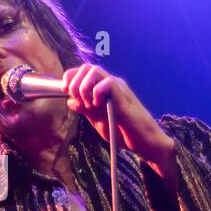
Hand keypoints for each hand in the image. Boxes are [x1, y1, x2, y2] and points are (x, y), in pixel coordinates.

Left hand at [61, 63, 176, 174]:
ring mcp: (118, 89)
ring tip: (88, 104)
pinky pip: (107, 83)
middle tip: (78, 101)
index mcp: (104, 89)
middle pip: (86, 67)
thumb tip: (70, 101)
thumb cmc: (124, 133)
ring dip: (84, 87)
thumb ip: (86, 111)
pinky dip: (96, 93)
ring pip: (94, 70)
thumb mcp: (98, 122)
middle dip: (74, 83)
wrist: (145, 143)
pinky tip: (98, 106)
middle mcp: (111, 84)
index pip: (83, 71)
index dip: (70, 77)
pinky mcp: (123, 97)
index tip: (65, 91)